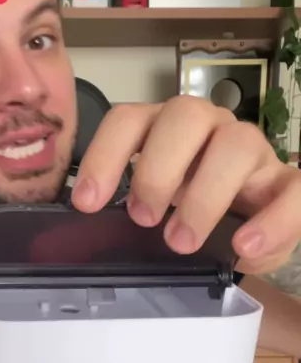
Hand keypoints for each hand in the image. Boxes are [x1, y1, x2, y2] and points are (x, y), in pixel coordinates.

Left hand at [71, 97, 300, 274]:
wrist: (251, 236)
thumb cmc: (193, 216)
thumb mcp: (158, 213)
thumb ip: (128, 216)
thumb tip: (82, 243)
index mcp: (166, 130)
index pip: (130, 120)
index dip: (104, 155)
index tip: (88, 202)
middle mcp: (210, 128)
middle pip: (185, 116)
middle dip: (157, 168)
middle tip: (142, 218)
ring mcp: (254, 150)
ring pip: (237, 144)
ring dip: (204, 195)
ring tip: (182, 241)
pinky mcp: (290, 182)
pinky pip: (295, 188)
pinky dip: (271, 220)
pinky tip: (244, 247)